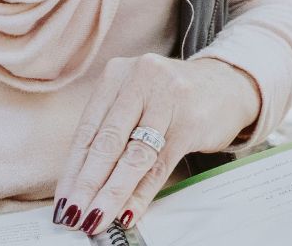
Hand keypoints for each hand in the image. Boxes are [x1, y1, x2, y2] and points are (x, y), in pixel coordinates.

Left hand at [54, 55, 259, 235]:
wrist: (228, 86)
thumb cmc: (173, 99)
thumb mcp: (137, 102)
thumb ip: (112, 134)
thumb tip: (82, 186)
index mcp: (118, 73)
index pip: (88, 130)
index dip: (72, 170)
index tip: (63, 201)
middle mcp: (141, 79)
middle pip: (107, 142)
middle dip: (87, 185)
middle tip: (73, 215)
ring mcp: (169, 98)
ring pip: (133, 156)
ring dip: (112, 193)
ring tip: (96, 218)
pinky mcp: (191, 120)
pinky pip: (160, 164)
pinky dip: (141, 192)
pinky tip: (128, 211)